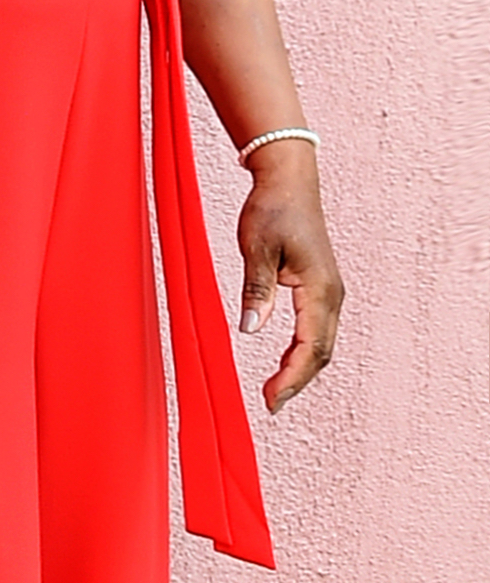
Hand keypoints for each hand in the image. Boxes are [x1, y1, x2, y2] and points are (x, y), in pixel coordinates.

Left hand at [237, 148, 342, 407]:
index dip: (292, 378)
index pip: (311, 347)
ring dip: (301, 369)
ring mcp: (329, 291)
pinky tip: (286, 362)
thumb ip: (257, 290)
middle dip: (297, 381)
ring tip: (276, 390)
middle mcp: (332, 295)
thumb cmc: (271, 208)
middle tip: (270, 404)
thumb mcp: (256, 248)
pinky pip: (318, 329)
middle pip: (321, 352)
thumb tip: (250, 330)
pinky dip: (304, 351)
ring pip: (322, 343)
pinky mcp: (321, 287)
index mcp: (320, 289)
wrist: (289, 179)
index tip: (271, 400)